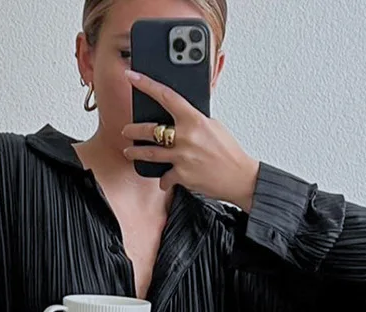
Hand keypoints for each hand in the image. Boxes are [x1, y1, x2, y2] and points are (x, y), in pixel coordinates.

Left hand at [122, 69, 259, 211]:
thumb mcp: (214, 125)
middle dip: (134, 130)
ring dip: (136, 154)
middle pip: (150, 130)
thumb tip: (183, 113)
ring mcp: (182, 156)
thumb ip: (195, 118)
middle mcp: (186, 136)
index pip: (166, 96)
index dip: (146, 84)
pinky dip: (163, 180)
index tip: (131, 77)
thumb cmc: (228, 151)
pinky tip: (163, 181)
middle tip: (126, 131)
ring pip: (150, 154)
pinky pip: (164, 177)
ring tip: (129, 152)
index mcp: (194, 119)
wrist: (239, 177)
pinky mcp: (182, 175)